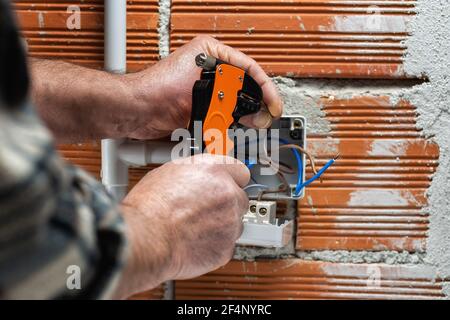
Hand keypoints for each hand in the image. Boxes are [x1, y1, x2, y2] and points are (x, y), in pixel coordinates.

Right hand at [115, 154, 249, 296]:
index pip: (240, 171)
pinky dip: (215, 246)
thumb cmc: (149, 208)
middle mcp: (227, 192)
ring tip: (195, 229)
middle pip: (240, 198)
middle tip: (206, 211)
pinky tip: (195, 243)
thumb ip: (194, 174)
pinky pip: (227, 245)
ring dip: (221, 226)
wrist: (146, 239)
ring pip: (235, 223)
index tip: (229, 185)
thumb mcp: (168, 172)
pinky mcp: (227, 246)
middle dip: (227, 205)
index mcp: (213, 170)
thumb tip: (198, 177)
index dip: (231, 180)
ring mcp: (230, 220)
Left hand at [125, 35, 282, 139]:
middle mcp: (210, 69)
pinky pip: (222, 115)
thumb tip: (249, 107)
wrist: (136, 111)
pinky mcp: (200, 106)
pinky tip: (232, 128)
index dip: (266, 88)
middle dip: (256, 104)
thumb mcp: (200, 85)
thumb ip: (227, 92)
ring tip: (249, 124)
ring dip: (242, 116)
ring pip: (235, 103)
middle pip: (245, 86)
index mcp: (211, 52)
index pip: (250, 69)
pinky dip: (228, 123)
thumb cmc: (156, 90)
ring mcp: (206, 88)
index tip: (273, 104)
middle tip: (262, 118)